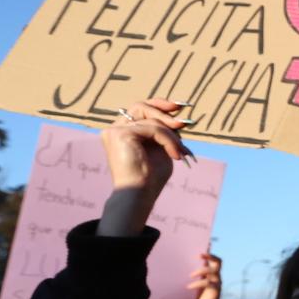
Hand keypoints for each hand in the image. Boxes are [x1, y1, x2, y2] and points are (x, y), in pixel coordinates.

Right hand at [97, 98, 191, 236]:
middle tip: (183, 122)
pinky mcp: (120, 134)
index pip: (139, 109)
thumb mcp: (162, 149)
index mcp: (123, 132)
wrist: (139, 194)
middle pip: (140, 106)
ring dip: (171, 135)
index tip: (178, 106)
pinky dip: (167, 141)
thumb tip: (180, 119)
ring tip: (179, 152)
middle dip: (164, 111)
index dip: (158, 104)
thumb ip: (166, 133)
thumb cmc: (150, 177)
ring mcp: (115, 131)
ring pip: (151, 120)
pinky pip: (152, 129)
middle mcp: (115, 129)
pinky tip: (174, 155)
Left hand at [188, 252, 223, 298]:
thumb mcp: (201, 282)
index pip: (217, 261)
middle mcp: (218, 277)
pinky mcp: (215, 291)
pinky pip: (208, 283)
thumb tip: (193, 264)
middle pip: (218, 262)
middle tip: (199, 255)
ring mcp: (217, 284)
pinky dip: (197, 283)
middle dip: (210, 256)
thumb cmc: (202, 296)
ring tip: (190, 275)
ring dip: (201, 271)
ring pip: (213, 272)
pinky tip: (189, 286)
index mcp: (214, 274)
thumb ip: (201, 274)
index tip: (204, 248)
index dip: (211, 254)